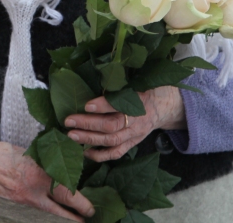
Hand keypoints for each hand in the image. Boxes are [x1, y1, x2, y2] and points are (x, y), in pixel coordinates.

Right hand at [0, 136, 94, 220]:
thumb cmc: (7, 156)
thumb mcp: (33, 156)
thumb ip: (50, 168)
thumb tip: (69, 176)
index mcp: (40, 175)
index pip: (68, 195)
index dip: (83, 205)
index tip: (90, 209)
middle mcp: (32, 194)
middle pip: (61, 215)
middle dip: (75, 221)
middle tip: (84, 221)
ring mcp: (21, 205)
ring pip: (48, 219)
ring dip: (60, 221)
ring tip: (71, 221)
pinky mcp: (12, 211)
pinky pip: (33, 218)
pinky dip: (43, 219)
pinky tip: (49, 218)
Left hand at [64, 86, 185, 161]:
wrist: (164, 107)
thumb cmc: (144, 90)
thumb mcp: (136, 82)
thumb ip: (119, 84)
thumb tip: (94, 76)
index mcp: (138, 101)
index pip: (119, 105)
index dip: (103, 106)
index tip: (86, 105)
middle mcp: (136, 121)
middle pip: (112, 126)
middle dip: (88, 124)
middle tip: (68, 121)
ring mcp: (134, 135)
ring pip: (112, 141)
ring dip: (90, 139)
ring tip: (71, 135)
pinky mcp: (132, 144)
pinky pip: (116, 153)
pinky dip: (100, 155)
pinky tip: (84, 151)